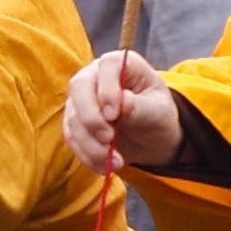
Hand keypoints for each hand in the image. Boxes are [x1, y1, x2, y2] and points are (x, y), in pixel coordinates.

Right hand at [62, 51, 179, 175]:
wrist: (150, 136)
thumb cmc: (158, 115)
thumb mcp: (158, 111)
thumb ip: (141, 107)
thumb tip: (123, 101)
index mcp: (121, 64)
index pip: (107, 66)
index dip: (107, 89)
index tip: (114, 115)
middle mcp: (95, 75)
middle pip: (79, 87)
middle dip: (91, 117)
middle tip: (108, 140)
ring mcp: (81, 98)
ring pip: (73, 117)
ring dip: (91, 144)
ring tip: (116, 162)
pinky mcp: (74, 121)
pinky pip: (72, 137)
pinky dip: (86, 155)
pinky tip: (105, 166)